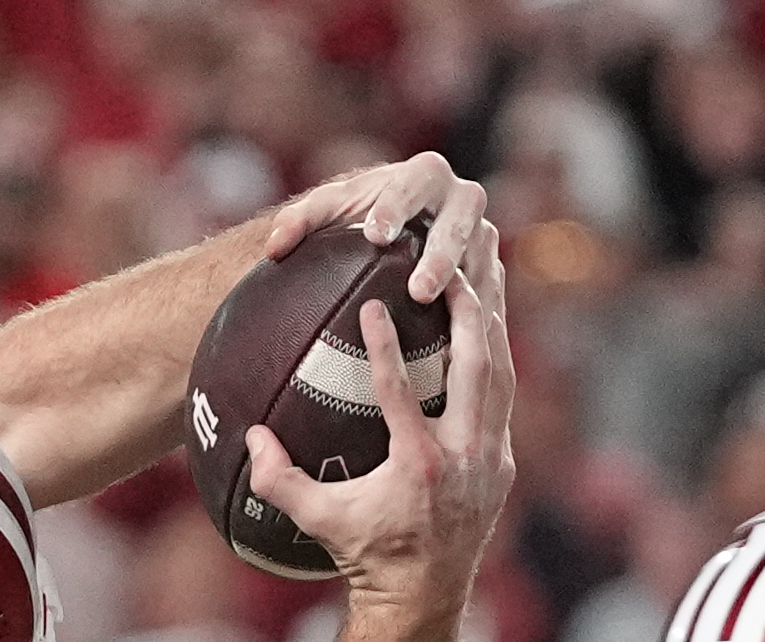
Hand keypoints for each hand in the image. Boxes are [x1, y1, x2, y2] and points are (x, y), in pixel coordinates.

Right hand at [241, 259, 514, 617]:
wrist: (422, 597)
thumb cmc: (365, 556)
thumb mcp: (316, 520)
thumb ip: (279, 481)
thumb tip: (251, 438)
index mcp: (418, 466)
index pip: (400, 390)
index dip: (385, 343)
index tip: (373, 302)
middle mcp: (463, 456)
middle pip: (475, 365)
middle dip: (466, 309)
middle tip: (449, 264)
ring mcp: (491, 457)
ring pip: (502, 374)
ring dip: (492, 322)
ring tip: (481, 278)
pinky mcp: (503, 461)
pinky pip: (504, 396)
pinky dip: (497, 358)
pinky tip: (487, 328)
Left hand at [264, 155, 497, 306]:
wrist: (396, 230)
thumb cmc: (357, 218)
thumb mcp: (327, 214)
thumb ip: (298, 222)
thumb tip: (275, 247)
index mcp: (425, 173)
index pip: (413, 185)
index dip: (396, 207)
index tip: (374, 234)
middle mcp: (463, 198)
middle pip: (460, 222)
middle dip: (441, 256)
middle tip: (418, 291)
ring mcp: (482, 232)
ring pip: (481, 259)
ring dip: (467, 291)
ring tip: (444, 325)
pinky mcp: (489, 266)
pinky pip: (489, 291)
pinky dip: (478, 314)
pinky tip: (459, 345)